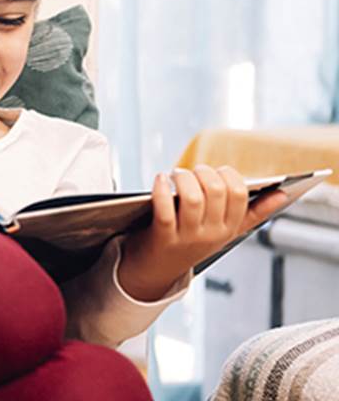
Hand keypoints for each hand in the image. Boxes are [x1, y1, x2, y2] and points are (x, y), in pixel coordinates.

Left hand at [118, 164, 287, 301]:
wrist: (159, 269)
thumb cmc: (193, 241)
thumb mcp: (226, 231)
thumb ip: (253, 213)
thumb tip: (281, 194)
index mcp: (230, 228)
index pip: (239, 195)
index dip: (229, 175)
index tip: (218, 171)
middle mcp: (211, 234)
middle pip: (215, 191)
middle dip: (203, 173)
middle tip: (193, 171)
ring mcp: (188, 237)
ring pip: (192, 199)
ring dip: (183, 178)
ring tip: (176, 174)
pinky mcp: (163, 237)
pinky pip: (165, 210)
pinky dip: (161, 190)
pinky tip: (159, 179)